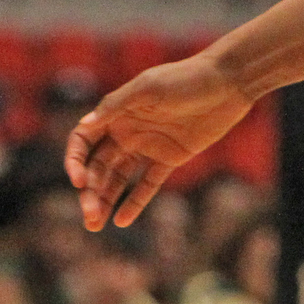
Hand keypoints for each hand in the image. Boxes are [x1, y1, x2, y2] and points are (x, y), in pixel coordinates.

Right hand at [65, 55, 252, 229]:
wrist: (228, 83)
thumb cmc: (186, 78)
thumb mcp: (149, 87)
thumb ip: (117, 105)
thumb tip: (85, 125)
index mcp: (116, 114)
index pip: (83, 142)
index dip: (75, 162)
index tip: (79, 182)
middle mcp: (127, 132)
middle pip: (98, 167)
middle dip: (90, 192)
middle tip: (88, 216)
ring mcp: (149, 146)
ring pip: (119, 179)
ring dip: (106, 200)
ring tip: (95, 225)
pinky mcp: (171, 158)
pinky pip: (148, 184)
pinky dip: (135, 202)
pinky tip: (122, 221)